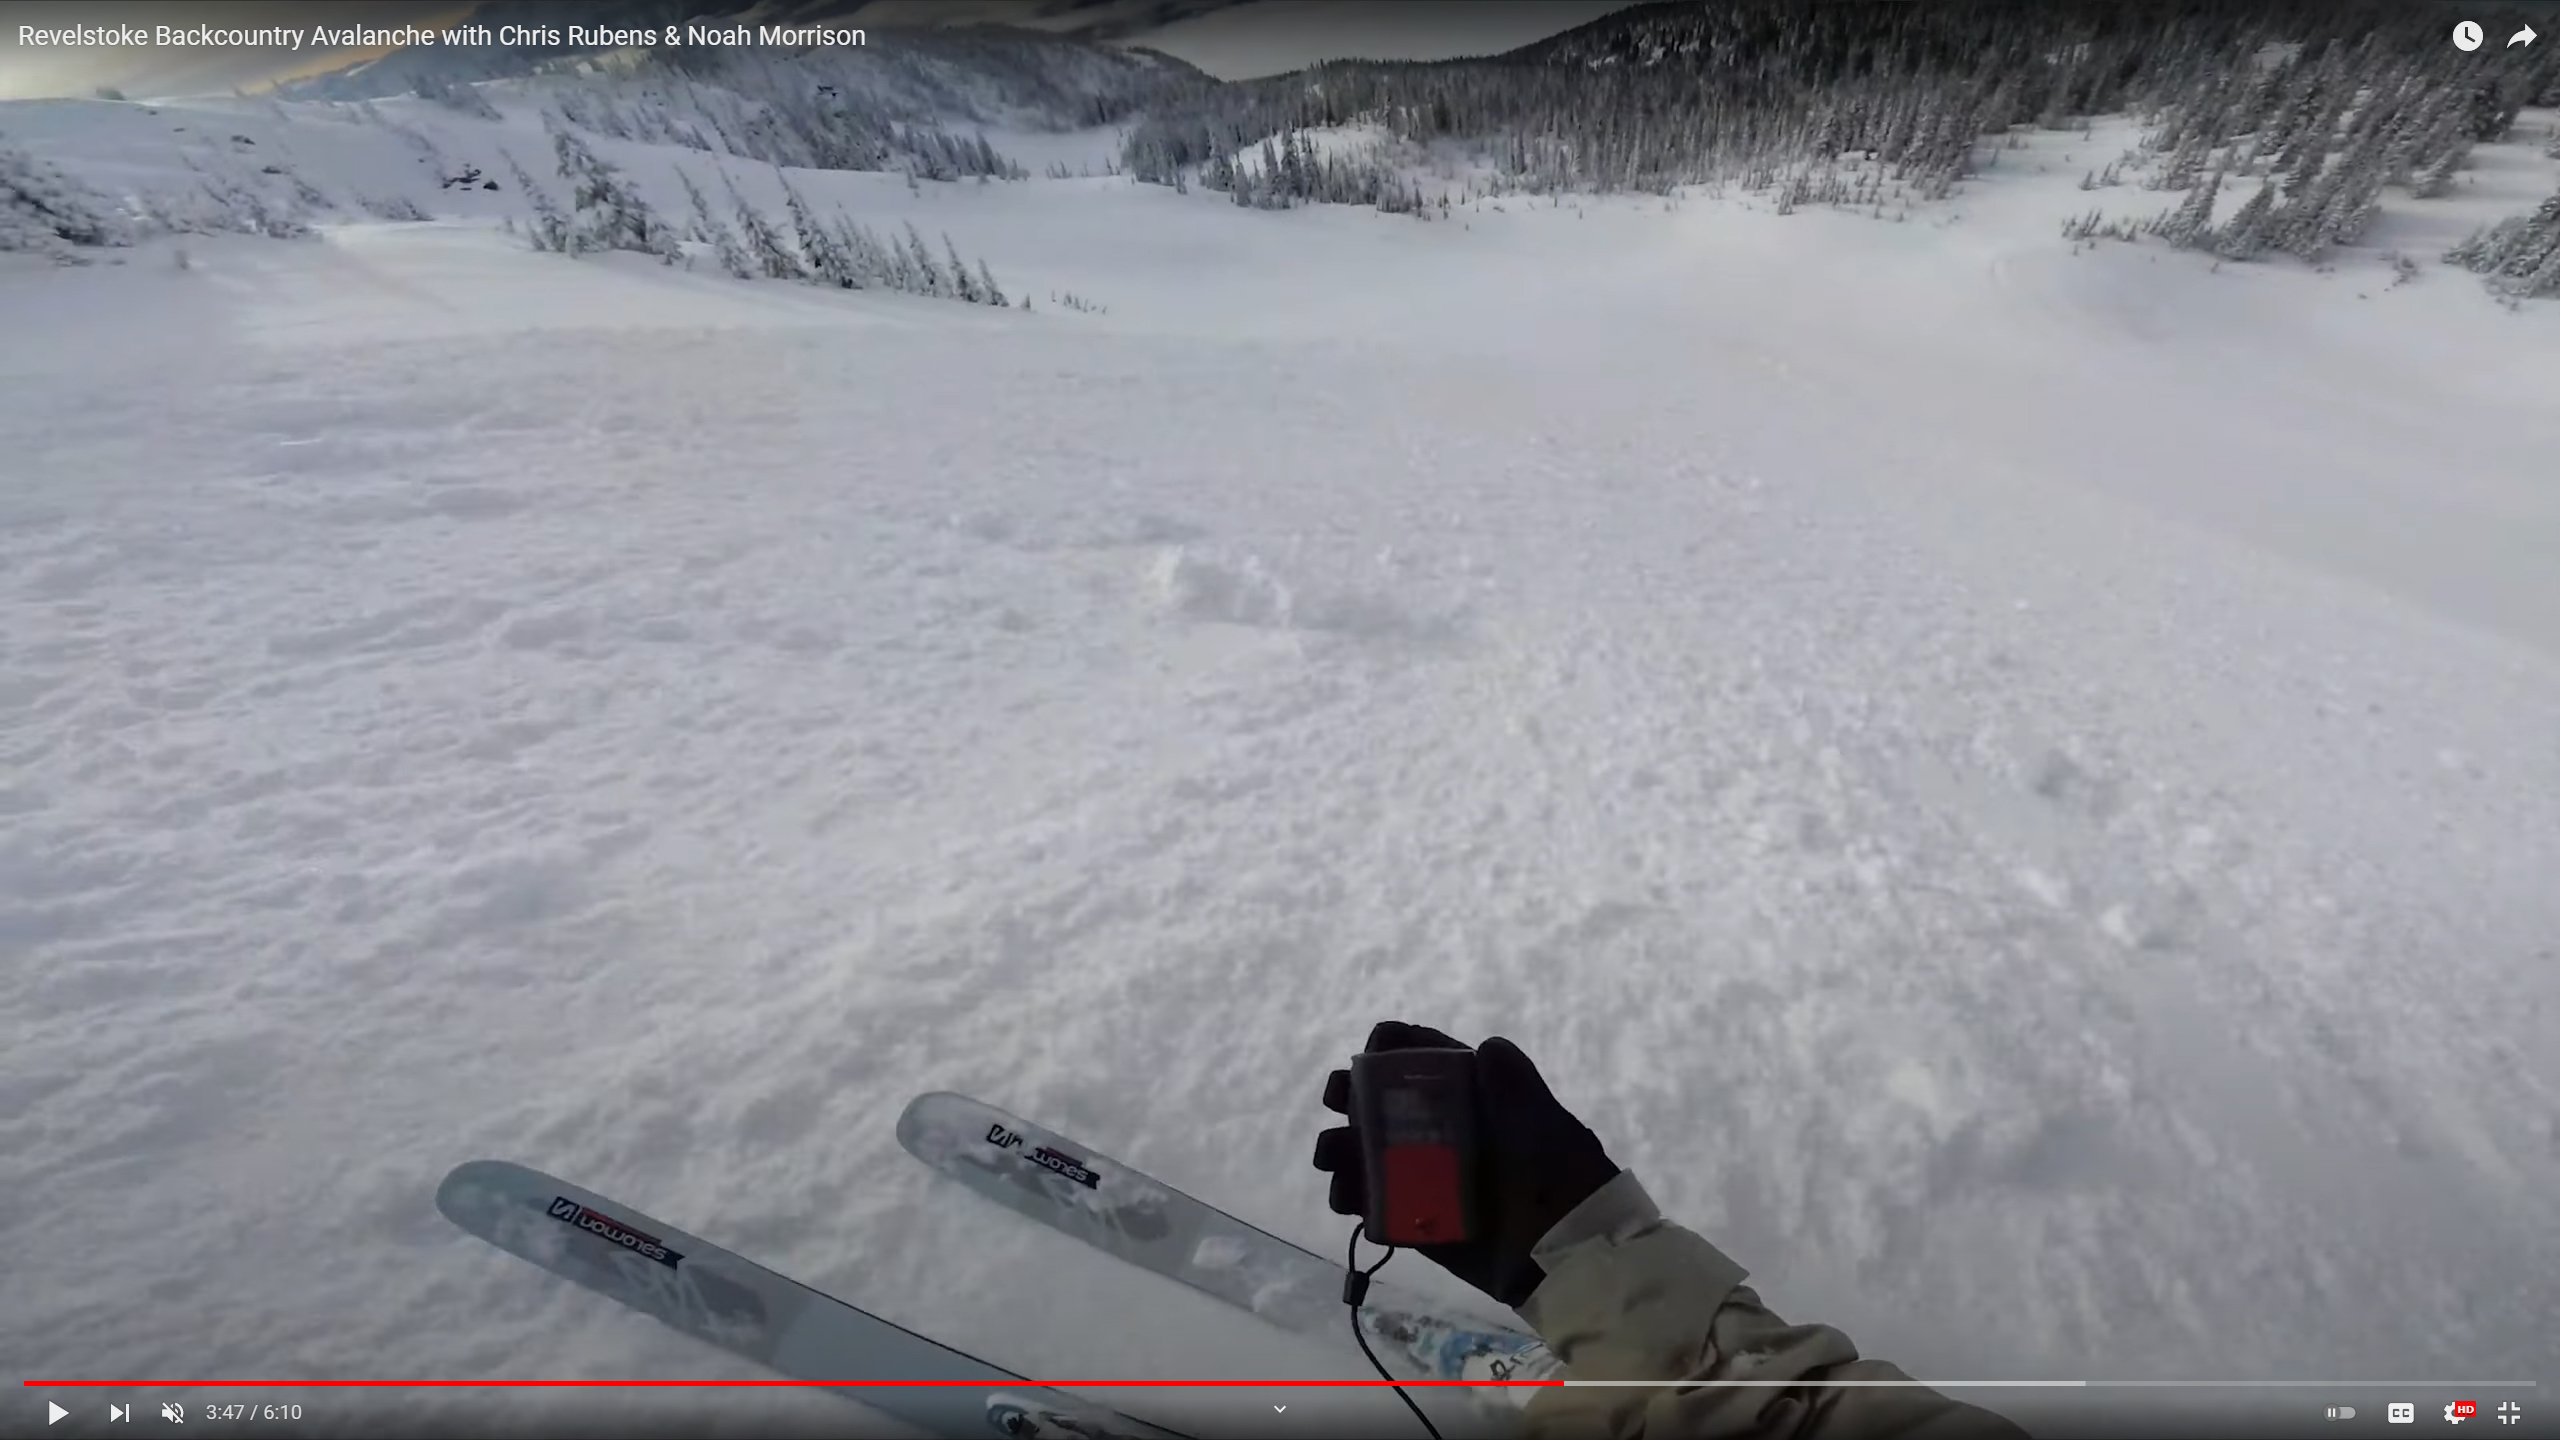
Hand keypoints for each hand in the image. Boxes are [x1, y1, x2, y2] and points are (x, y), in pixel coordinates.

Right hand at [1312, 1021, 1618, 1307]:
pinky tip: (1346, 1197)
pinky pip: (1373, 1207)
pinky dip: (1351, 1199)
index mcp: (1474, 1101)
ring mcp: (1426, 1179)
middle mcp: (1444, 1134)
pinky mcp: (1416, 1222)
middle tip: (1338, 1098)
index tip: (1374, 1049)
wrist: (1567, 1258)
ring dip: (1341, 1148)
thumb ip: (1515, 1086)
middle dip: (1352, 1094)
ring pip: (1368, 1154)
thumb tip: (1486, 1045)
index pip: (1427, 1060)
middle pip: (1383, 1103)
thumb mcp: (1545, 1126)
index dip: (1396, 1048)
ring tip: (1333, 1156)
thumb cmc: (1560, 1181)